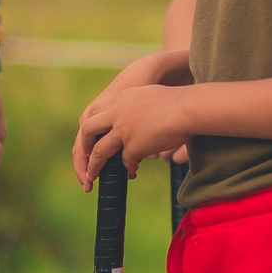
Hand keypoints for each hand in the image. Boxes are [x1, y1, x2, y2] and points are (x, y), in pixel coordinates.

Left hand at [73, 84, 193, 185]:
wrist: (187, 107)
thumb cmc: (177, 102)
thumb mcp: (148, 96)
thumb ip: (136, 107)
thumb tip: (135, 124)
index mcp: (120, 98)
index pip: (95, 112)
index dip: (91, 127)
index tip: (92, 138)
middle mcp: (117, 113)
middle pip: (88, 130)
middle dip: (84, 146)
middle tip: (86, 156)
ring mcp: (123, 129)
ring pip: (99, 152)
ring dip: (94, 166)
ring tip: (93, 176)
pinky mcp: (133, 145)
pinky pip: (125, 161)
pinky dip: (127, 168)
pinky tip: (133, 171)